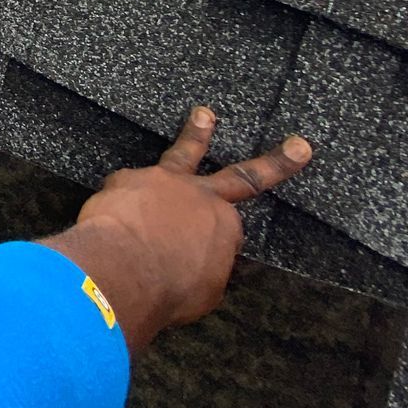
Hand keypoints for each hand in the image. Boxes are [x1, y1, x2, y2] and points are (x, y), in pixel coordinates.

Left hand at [42, 106, 311, 352]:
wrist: (124, 269)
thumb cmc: (169, 289)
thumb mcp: (203, 291)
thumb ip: (207, 269)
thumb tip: (200, 265)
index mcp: (225, 225)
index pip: (226, 228)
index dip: (212, 244)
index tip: (196, 261)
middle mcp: (201, 196)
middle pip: (241, 176)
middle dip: (275, 162)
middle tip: (297, 146)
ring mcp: (164, 181)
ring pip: (182, 154)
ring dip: (194, 135)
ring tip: (203, 115)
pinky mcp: (126, 178)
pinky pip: (123, 189)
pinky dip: (118, 202)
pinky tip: (110, 215)